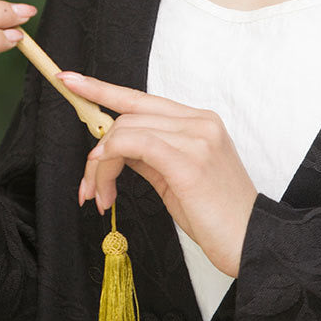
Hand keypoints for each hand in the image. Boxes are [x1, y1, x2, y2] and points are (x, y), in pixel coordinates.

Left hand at [58, 73, 257, 277]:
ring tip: (100, 196)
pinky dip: (111, 159)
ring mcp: (196, 138)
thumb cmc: (216, 217)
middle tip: (88, 187)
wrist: (251, 240)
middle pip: (127, 117)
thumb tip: (115, 147)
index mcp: (199, 122)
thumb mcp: (176, 179)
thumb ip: (148, 156)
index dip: (102, 88)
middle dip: (97, 153)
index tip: (69, 80)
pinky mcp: (188, 160)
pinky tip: (104, 181)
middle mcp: (199, 122)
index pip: (141, 98)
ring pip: (124, 131)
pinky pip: (134, 144)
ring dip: (100, 166)